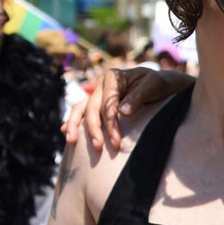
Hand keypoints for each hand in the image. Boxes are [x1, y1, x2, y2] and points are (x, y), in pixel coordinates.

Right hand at [62, 66, 189, 150]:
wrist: (157, 85)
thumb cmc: (156, 85)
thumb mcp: (153, 86)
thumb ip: (138, 96)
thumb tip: (122, 111)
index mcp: (113, 77)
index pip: (108, 103)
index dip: (110, 123)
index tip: (116, 141)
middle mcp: (101, 84)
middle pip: (92, 107)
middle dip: (93, 128)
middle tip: (98, 147)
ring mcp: (97, 94)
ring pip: (81, 108)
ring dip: (74, 125)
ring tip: (71, 141)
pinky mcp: (97, 103)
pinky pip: (81, 111)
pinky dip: (73, 122)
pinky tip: (66, 132)